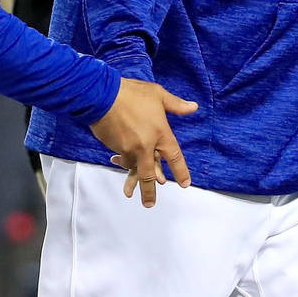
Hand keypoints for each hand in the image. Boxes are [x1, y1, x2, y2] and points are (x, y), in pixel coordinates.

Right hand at [89, 77, 197, 207]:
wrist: (103, 95)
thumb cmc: (132, 92)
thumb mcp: (157, 94)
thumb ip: (175, 104)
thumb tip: (194, 107)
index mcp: (160, 133)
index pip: (174, 156)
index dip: (181, 171)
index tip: (185, 184)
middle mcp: (146, 145)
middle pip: (150, 174)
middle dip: (149, 191)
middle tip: (150, 204)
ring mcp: (129, 148)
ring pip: (133, 167)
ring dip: (133, 180)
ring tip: (131, 193)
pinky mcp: (115, 146)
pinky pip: (121, 158)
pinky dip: (121, 162)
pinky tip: (118, 164)